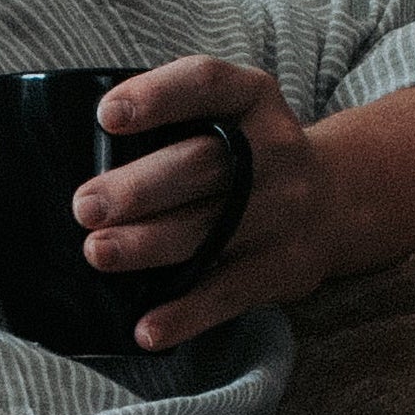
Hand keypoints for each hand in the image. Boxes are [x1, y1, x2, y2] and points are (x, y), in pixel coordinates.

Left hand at [73, 55, 333, 351]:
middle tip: (85, 206)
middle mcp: (276, 150)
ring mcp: (284, 212)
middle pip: (205, 167)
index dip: (158, 97)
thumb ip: (175, 123)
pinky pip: (229, 293)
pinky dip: (186, 314)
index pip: (207, 84)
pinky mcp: (284, 268)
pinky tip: (146, 329)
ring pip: (212, 231)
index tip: (107, 116)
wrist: (335, 201)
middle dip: (140, 188)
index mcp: (253, 99)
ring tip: (98, 252)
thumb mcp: (231, 115)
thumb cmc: (248, 155)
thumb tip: (79, 153)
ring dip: (149, 245)